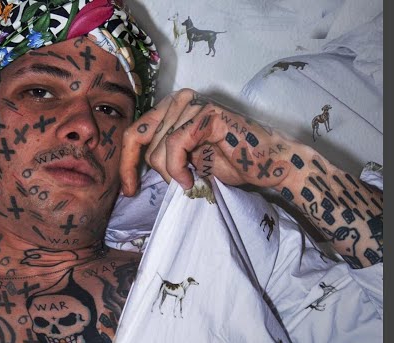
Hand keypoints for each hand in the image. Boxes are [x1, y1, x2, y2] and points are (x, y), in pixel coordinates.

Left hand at [119, 89, 305, 195]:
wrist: (268, 165)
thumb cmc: (231, 162)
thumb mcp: (186, 160)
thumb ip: (162, 155)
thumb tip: (131, 170)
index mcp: (172, 108)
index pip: (134, 132)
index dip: (126, 163)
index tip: (129, 190)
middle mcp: (181, 100)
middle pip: (143, 141)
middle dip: (157, 171)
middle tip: (178, 185)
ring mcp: (195, 103)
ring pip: (159, 146)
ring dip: (172, 172)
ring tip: (192, 180)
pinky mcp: (208, 114)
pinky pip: (175, 143)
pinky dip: (179, 167)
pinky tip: (191, 179)